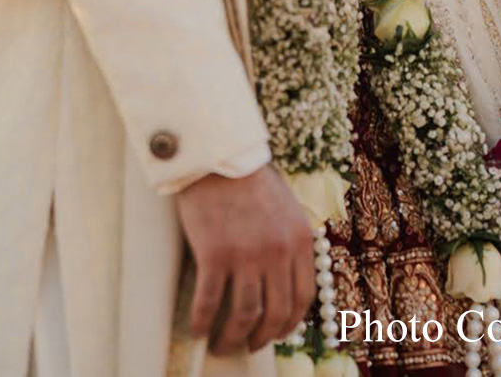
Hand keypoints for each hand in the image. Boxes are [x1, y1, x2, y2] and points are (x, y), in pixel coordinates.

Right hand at [175, 163, 315, 354]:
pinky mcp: (214, 254)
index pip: (303, 298)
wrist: (218, 155)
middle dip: (261, 338)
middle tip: (248, 346)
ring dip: (231, 338)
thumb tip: (287, 283)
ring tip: (220, 344)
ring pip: (243, 315)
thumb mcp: (286, 209)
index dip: (289, 323)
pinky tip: (198, 329)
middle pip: (275, 313)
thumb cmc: (249, 180)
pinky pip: (209, 303)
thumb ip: (291, 243)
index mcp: (299, 240)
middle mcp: (277, 252)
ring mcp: (246, 254)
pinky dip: (203, 322)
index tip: (275, 334)